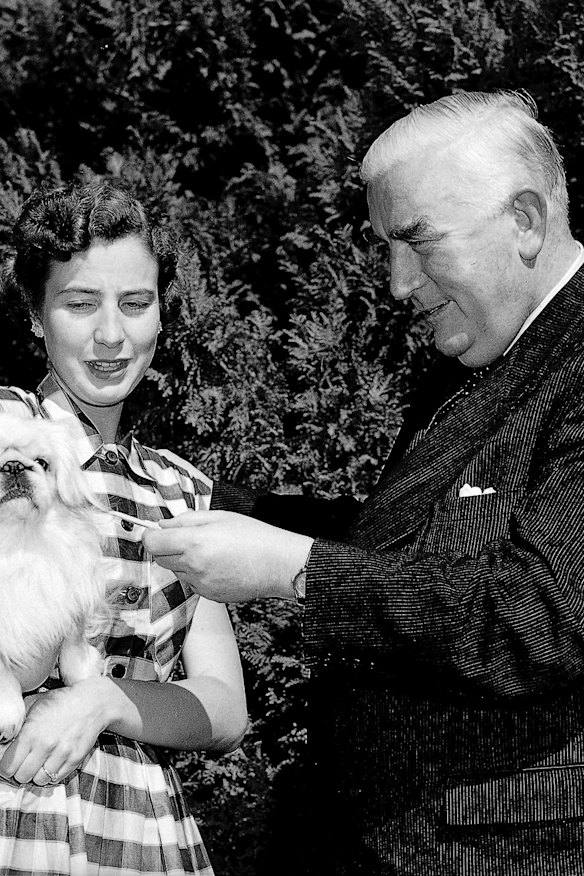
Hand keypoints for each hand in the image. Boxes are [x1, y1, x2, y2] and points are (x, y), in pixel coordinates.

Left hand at [0, 676, 112, 785]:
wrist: (93, 702)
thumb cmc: (61, 701)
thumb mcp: (34, 704)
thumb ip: (17, 724)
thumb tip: (4, 742)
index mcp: (31, 732)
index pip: (8, 767)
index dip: (7, 766)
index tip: (11, 761)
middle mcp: (45, 745)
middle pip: (22, 777)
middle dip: (21, 771)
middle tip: (26, 761)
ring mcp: (62, 754)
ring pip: (39, 781)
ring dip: (38, 773)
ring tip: (41, 761)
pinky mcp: (75, 760)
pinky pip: (57, 778)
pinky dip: (53, 773)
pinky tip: (54, 760)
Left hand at [142, 510, 313, 602]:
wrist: (278, 564)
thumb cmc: (254, 537)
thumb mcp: (219, 517)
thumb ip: (186, 519)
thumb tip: (163, 524)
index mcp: (194, 542)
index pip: (153, 542)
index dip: (151, 535)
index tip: (156, 531)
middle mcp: (194, 566)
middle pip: (160, 558)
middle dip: (166, 547)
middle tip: (186, 538)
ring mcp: (200, 584)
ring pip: (176, 572)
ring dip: (183, 561)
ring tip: (209, 551)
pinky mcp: (209, 596)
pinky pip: (192, 583)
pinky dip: (197, 574)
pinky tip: (217, 565)